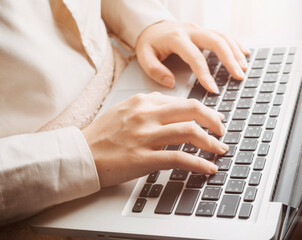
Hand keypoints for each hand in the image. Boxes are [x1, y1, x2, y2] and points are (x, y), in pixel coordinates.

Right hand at [82, 92, 227, 186]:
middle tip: (222, 131)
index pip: (182, 101)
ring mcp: (145, 136)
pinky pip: (179, 158)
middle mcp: (146, 114)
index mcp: (142, 101)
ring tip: (219, 149)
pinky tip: (208, 167)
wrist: (79, 155)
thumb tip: (173, 108)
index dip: (203, 111)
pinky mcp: (143, 158)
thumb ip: (147, 107)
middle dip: (213, 121)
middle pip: (192, 110)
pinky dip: (199, 163)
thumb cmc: (100, 136)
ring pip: (190, 132)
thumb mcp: (123, 111)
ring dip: (210, 142)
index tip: (213, 119)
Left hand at [135, 20, 248, 92]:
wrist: (150, 26)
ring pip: (223, 37)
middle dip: (230, 60)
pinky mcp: (205, 30)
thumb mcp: (144, 56)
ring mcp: (200, 29)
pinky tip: (244, 54)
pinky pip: (224, 34)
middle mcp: (191, 31)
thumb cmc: (149, 43)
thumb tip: (170, 82)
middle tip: (238, 76)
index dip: (205, 74)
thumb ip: (155, 70)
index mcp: (176, 38)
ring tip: (243, 69)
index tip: (213, 89)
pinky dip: (236, 44)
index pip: (195, 57)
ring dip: (235, 52)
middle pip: (216, 42)